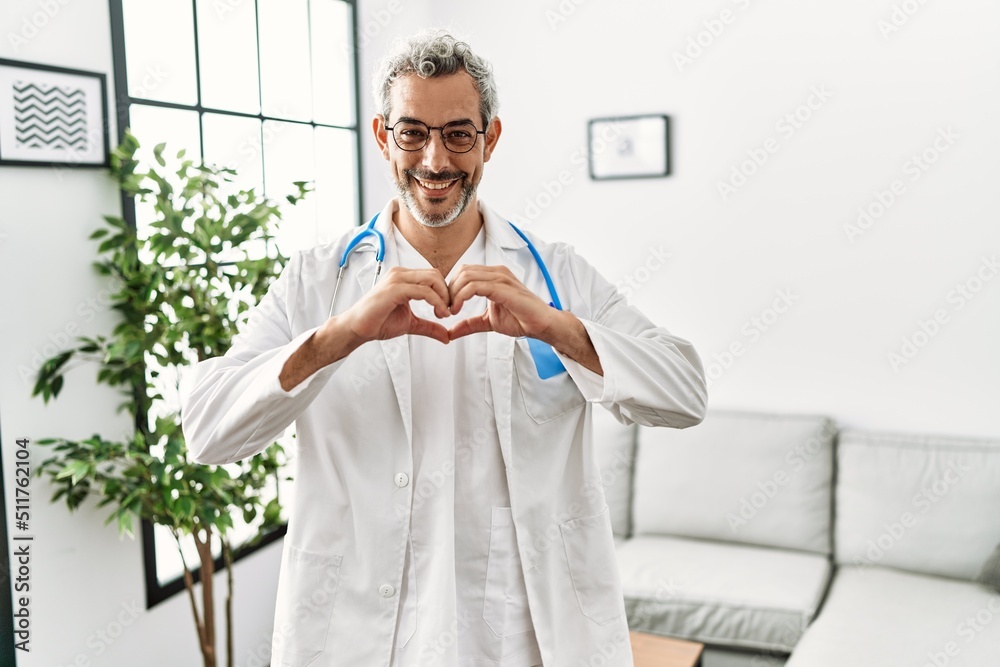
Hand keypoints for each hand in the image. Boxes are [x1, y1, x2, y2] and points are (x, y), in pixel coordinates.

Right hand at [337, 266, 451, 345]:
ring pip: (432, 279)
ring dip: (443, 297)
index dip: (445, 292)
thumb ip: (429, 327)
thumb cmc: (378, 322)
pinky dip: (436, 302)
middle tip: (448, 311)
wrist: (357, 328)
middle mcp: (400, 274)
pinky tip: (438, 314)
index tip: (447, 309)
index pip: (433, 276)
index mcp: (404, 278)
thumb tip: (447, 336)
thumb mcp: (411, 324)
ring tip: (444, 313)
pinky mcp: (394, 289)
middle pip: (436, 274)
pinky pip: (424, 291)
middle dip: (447, 293)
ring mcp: (397, 279)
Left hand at [446, 265, 558, 341]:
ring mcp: (501, 278)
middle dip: (449, 290)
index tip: (446, 307)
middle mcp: (496, 272)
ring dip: (453, 294)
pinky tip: (458, 309)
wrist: (541, 324)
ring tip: (451, 311)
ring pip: (466, 276)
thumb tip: (450, 332)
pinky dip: (461, 297)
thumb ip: (469, 324)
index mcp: (493, 276)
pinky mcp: (503, 287)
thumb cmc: (521, 319)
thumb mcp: (488, 322)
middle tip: (445, 310)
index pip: (463, 272)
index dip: (450, 288)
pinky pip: (475, 286)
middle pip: (462, 271)